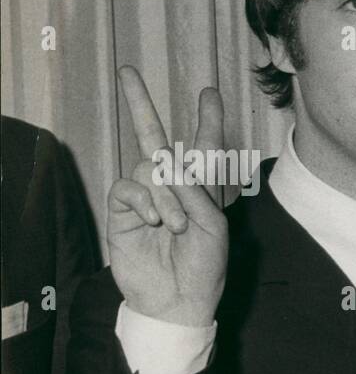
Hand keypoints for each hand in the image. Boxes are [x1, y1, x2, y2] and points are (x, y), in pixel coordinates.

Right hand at [107, 66, 227, 327]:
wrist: (177, 302)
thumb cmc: (205, 269)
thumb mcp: (214, 230)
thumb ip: (198, 194)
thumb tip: (171, 164)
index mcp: (202, 191)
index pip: (203, 150)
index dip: (207, 121)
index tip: (209, 94)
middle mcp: (172, 188)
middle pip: (156, 139)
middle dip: (141, 105)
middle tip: (127, 71)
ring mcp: (145, 198)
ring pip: (149, 168)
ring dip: (166, 195)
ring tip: (175, 226)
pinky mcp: (124, 212)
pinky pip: (128, 187)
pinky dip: (144, 201)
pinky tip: (155, 222)